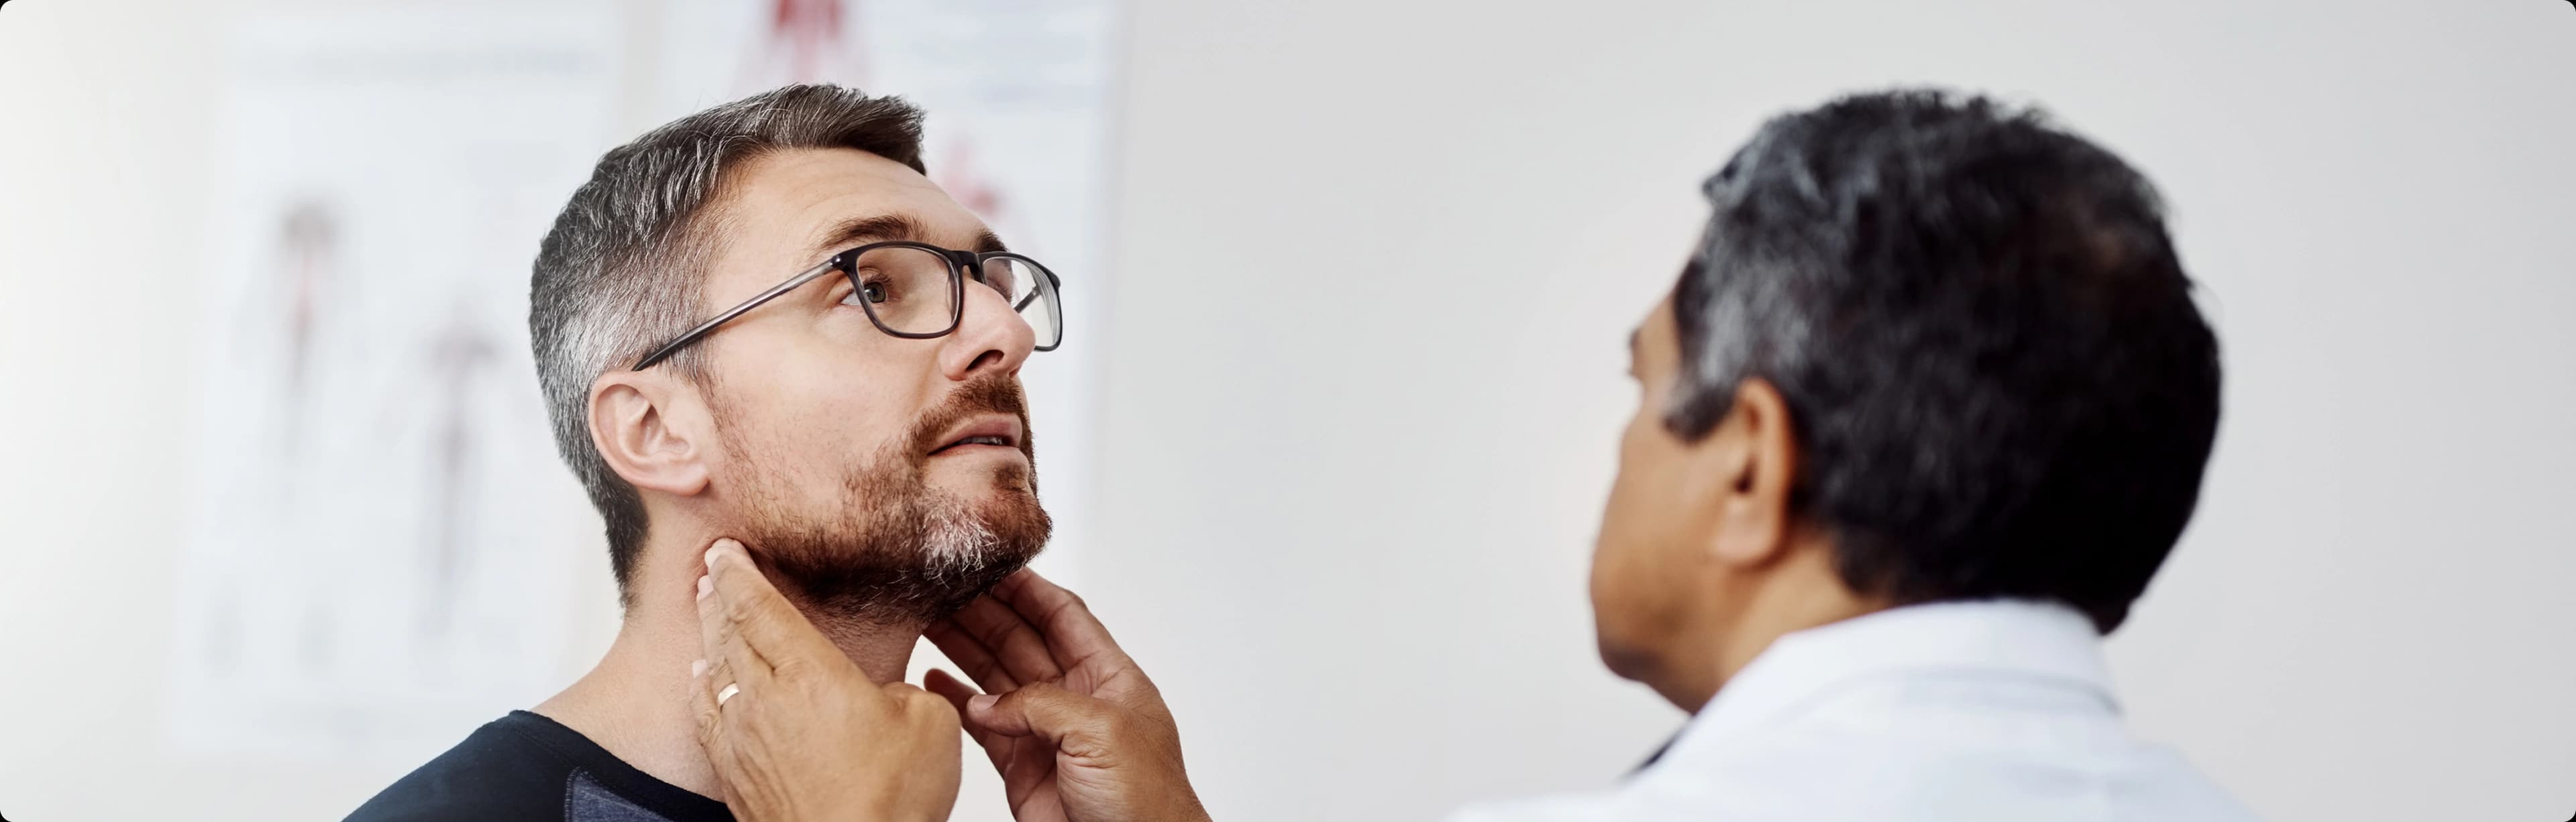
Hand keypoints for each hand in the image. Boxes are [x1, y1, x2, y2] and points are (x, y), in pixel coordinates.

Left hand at [691, 539, 962, 821]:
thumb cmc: (890, 801)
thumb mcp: (928, 722)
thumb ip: (904, 690)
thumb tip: (885, 696)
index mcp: (810, 673)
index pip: (759, 606)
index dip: (740, 572)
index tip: (726, 549)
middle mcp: (764, 700)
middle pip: (728, 633)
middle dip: (719, 596)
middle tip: (712, 570)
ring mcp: (742, 739)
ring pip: (713, 672)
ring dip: (708, 636)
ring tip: (705, 614)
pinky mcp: (735, 775)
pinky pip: (706, 716)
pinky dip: (701, 687)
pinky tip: (702, 682)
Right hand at [923, 569, 1209, 821]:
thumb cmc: (1148, 805)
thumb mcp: (1101, 732)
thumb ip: (1042, 703)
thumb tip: (989, 702)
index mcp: (1110, 678)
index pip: (1064, 616)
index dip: (1026, 588)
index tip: (989, 563)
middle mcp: (1077, 700)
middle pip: (1022, 640)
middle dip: (982, 613)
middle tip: (940, 588)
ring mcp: (1048, 734)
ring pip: (998, 679)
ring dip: (962, 650)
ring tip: (924, 622)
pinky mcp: (1023, 768)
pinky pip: (984, 726)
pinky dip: (957, 703)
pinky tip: (932, 682)